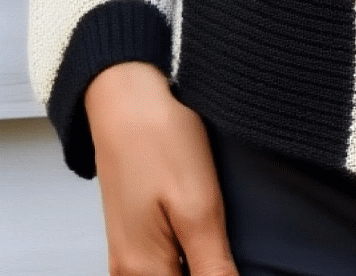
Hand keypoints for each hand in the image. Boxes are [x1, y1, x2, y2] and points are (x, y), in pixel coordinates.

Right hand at [83, 61, 237, 275]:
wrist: (124, 98)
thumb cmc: (159, 141)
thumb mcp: (198, 207)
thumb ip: (213, 267)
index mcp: (143, 272)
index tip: (230, 254)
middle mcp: (129, 272)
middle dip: (211, 269)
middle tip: (226, 238)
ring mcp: (129, 255)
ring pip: (174, 274)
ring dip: (201, 265)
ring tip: (222, 238)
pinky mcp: (135, 236)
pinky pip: (166, 264)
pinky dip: (190, 257)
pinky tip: (208, 237)